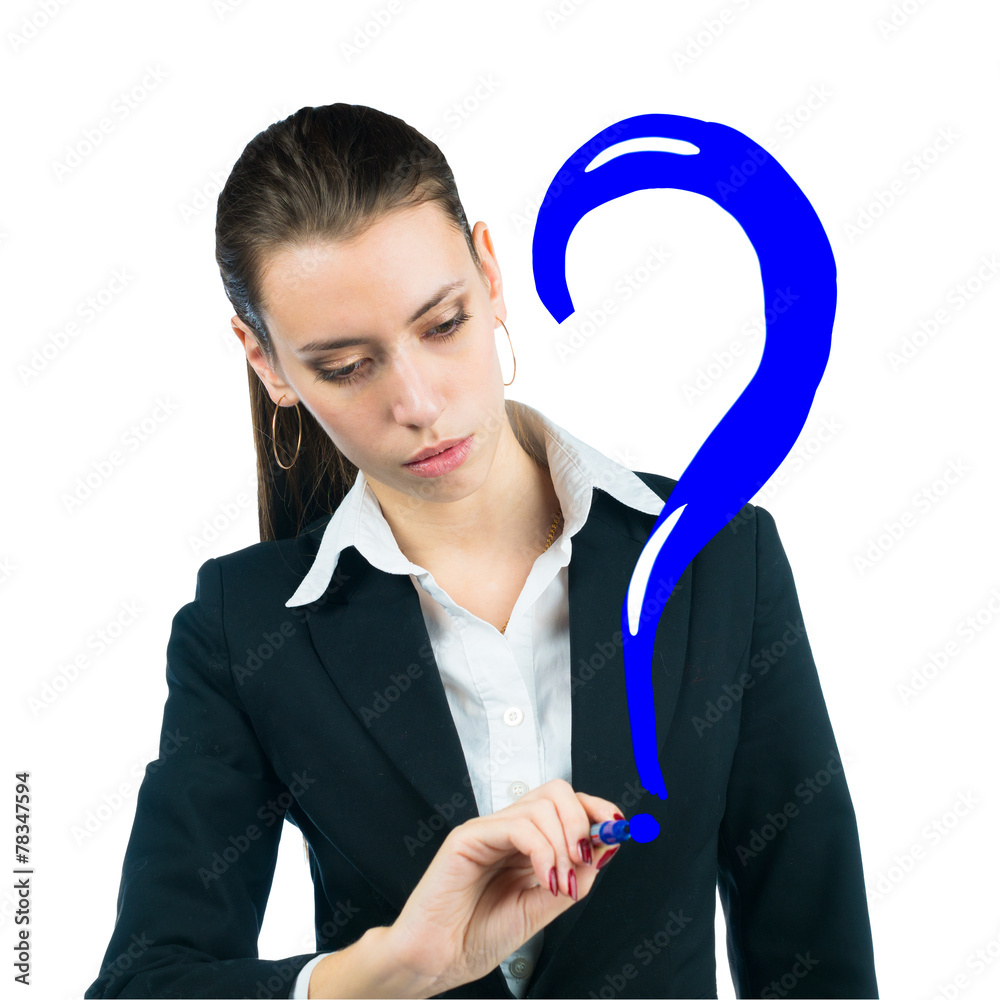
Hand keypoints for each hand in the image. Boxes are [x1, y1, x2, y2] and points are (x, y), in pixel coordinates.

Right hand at [385, 778, 623, 995]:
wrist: (436, 961)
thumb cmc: (476, 937)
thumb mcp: (540, 908)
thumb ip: (572, 879)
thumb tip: (606, 849)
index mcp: (526, 843)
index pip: (566, 804)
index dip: (596, 809)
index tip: (618, 827)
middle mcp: (508, 830)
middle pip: (556, 791)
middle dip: (583, 819)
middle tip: (586, 858)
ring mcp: (487, 830)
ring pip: (541, 804)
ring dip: (564, 840)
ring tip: (560, 879)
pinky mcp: (467, 837)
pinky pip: (516, 826)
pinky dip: (542, 850)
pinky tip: (545, 877)